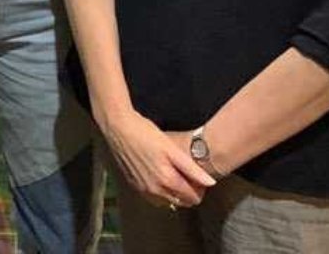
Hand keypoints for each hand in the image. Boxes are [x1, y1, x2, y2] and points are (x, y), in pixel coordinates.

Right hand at [100, 110, 215, 208]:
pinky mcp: (133, 185)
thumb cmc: (145, 133)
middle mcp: (155, 191)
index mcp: (167, 181)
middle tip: (186, 173)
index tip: (197, 175)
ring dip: (173, 193)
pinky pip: (153, 197)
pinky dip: (160, 191)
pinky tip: (158, 174)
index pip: (192, 198)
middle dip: (187, 192)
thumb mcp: (171, 148)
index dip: (199, 189)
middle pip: (181, 202)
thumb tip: (210, 183)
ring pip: (167, 202)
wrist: (117, 127)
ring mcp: (143, 190)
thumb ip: (191, 168)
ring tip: (173, 173)